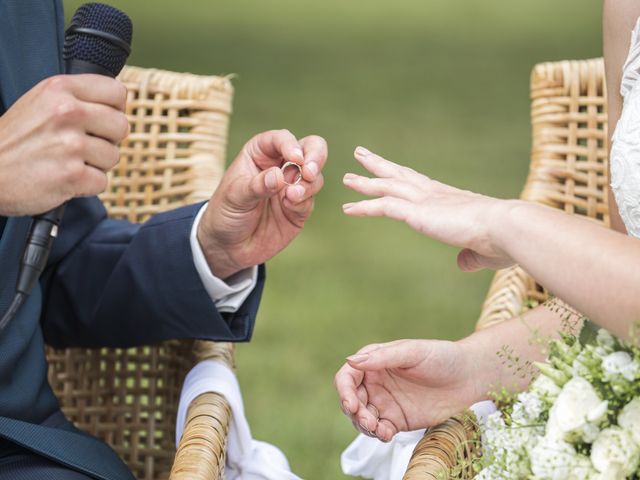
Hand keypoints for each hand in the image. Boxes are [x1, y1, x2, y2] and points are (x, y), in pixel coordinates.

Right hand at [0, 74, 128, 215]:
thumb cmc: (15, 141)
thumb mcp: (39, 102)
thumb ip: (76, 99)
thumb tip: (118, 107)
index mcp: (59, 89)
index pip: (117, 92)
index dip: (115, 110)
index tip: (102, 121)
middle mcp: (67, 112)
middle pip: (121, 126)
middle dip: (107, 140)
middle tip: (81, 146)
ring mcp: (71, 145)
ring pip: (113, 156)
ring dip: (95, 165)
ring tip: (67, 162)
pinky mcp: (72, 175)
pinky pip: (102, 182)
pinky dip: (86, 186)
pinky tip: (64, 178)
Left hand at [198, 129, 326, 278]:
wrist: (228, 247)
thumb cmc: (225, 214)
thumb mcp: (234, 197)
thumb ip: (257, 186)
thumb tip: (279, 176)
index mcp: (260, 154)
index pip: (280, 139)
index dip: (290, 144)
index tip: (295, 158)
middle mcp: (280, 166)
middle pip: (309, 148)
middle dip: (315, 156)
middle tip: (309, 171)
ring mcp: (292, 187)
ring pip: (314, 175)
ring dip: (309, 183)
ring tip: (293, 196)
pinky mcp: (299, 208)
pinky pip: (310, 199)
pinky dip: (304, 201)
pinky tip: (289, 206)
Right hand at [335, 339, 482, 441]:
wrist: (470, 378)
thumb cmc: (442, 357)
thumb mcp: (413, 352)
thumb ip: (383, 357)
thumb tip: (351, 361)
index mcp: (375, 361)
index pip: (348, 376)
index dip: (344, 390)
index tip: (351, 403)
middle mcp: (376, 382)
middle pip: (351, 400)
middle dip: (354, 412)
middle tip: (368, 421)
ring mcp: (386, 402)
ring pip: (362, 418)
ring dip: (364, 426)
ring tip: (378, 429)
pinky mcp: (398, 420)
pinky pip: (380, 430)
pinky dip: (379, 435)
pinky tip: (387, 434)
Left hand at [343, 146, 516, 271]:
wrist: (506, 229)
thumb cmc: (503, 240)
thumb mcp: (483, 249)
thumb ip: (470, 256)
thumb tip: (463, 263)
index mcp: (448, 198)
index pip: (419, 182)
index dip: (401, 175)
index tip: (390, 167)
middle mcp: (434, 194)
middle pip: (399, 174)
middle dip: (379, 164)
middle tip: (360, 153)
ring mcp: (424, 201)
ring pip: (387, 186)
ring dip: (365, 182)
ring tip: (346, 178)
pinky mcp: (418, 213)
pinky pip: (384, 207)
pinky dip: (364, 207)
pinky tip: (348, 209)